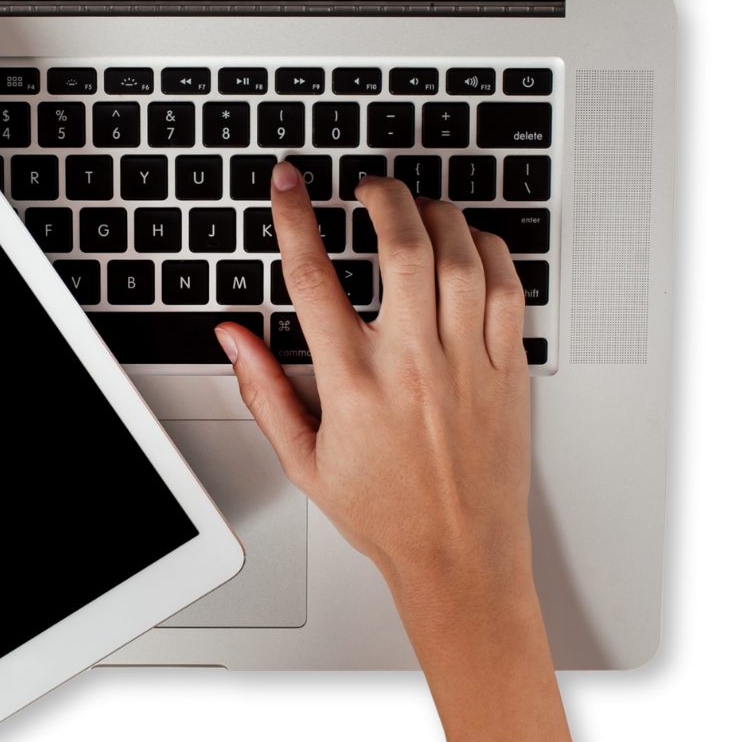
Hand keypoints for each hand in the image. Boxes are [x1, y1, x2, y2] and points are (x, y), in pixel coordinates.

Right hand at [214, 164, 532, 645]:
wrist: (458, 556)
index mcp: (354, 384)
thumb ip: (264, 391)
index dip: (294, 219)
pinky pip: (507, 287)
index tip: (289, 185)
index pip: (315, 279)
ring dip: (435, 215)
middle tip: (368, 188)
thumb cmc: (386, 514)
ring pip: (459, 255)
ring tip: (416, 209)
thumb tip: (234, 337)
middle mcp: (413, 365)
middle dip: (381, 197)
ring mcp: (467, 364)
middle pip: (400, 245)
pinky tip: (468, 244)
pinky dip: (489, 250)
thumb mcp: (304, 460)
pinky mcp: (508, 370)